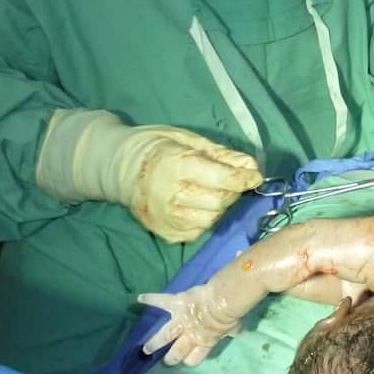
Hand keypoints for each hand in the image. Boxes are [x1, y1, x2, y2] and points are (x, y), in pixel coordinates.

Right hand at [117, 126, 262, 242]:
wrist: (118, 169)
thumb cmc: (156, 148)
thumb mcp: (188, 140)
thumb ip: (221, 154)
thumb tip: (251, 166)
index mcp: (177, 167)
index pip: (222, 180)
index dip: (243, 179)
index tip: (255, 176)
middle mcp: (171, 196)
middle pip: (220, 202)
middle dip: (231, 191)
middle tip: (227, 181)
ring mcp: (166, 218)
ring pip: (211, 220)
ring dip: (218, 207)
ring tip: (209, 192)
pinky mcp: (165, 233)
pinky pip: (197, 231)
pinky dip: (204, 219)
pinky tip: (195, 205)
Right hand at [138, 287, 243, 366]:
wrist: (223, 301)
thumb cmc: (230, 314)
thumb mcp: (234, 326)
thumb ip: (235, 331)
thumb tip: (241, 333)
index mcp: (204, 341)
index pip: (194, 358)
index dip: (190, 360)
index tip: (187, 361)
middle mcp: (190, 335)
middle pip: (177, 352)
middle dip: (171, 358)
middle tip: (166, 361)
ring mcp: (181, 321)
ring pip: (164, 335)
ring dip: (154, 342)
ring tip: (145, 349)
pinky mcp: (176, 305)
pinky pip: (162, 301)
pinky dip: (151, 299)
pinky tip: (140, 299)